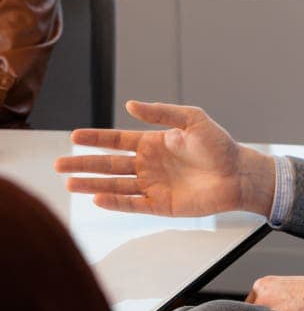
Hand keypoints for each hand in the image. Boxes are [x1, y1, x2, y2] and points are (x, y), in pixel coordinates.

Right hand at [54, 100, 275, 217]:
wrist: (238, 173)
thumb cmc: (219, 145)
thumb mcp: (192, 120)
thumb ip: (162, 113)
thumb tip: (129, 104)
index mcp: (154, 142)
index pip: (117, 140)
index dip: (96, 138)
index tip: (74, 136)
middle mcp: (149, 164)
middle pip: (109, 164)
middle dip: (84, 163)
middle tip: (58, 164)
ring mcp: (153, 185)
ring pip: (115, 185)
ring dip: (92, 184)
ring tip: (69, 183)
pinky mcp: (160, 206)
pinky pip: (132, 204)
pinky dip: (115, 203)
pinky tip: (96, 199)